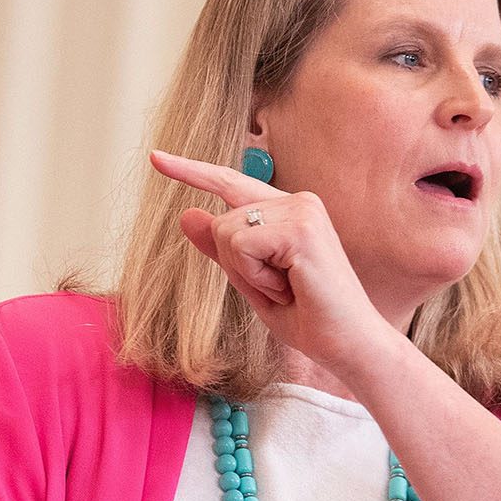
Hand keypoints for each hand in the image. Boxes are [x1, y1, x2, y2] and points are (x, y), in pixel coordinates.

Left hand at [151, 149, 399, 377]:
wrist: (345, 343)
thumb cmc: (305, 314)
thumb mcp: (249, 280)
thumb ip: (220, 247)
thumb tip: (186, 213)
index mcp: (286, 210)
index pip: (230, 183)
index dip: (190, 171)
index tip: (155, 157)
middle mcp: (296, 201)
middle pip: (220, 223)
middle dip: (235, 266)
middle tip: (278, 287)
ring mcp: (302, 210)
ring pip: (227, 233)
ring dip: (246, 273)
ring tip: (286, 287)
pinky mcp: (301, 228)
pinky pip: (241, 245)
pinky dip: (255, 276)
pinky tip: (288, 287)